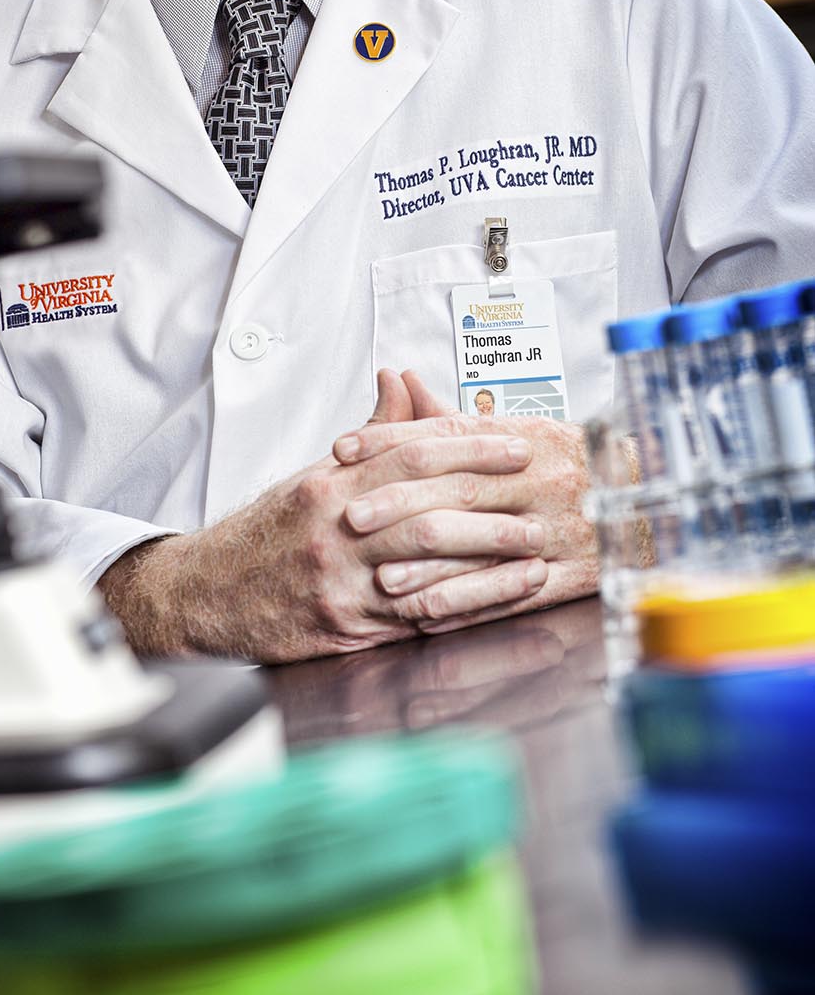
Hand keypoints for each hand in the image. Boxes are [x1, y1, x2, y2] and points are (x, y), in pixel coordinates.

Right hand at [98, 370, 544, 663]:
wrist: (206, 594)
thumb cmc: (267, 534)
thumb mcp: (311, 474)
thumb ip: (369, 434)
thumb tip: (403, 382)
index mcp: (330, 484)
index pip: (411, 454)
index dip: (470, 448)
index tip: (515, 445)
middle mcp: (335, 529)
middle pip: (427, 510)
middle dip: (492, 505)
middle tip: (541, 500)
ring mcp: (341, 582)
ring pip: (427, 565)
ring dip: (488, 560)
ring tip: (536, 553)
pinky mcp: (346, 627)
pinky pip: (417, 617)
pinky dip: (464, 607)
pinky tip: (500, 601)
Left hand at [332, 369, 597, 634]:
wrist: (649, 497)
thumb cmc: (571, 464)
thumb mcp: (515, 431)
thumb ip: (450, 417)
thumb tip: (399, 381)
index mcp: (523, 439)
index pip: (448, 436)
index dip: (391, 442)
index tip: (344, 450)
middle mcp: (539, 481)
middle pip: (460, 489)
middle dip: (400, 503)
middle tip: (351, 516)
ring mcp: (556, 530)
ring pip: (484, 545)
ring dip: (428, 565)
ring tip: (380, 576)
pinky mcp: (569, 576)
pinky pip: (513, 593)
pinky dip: (468, 604)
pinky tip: (429, 613)